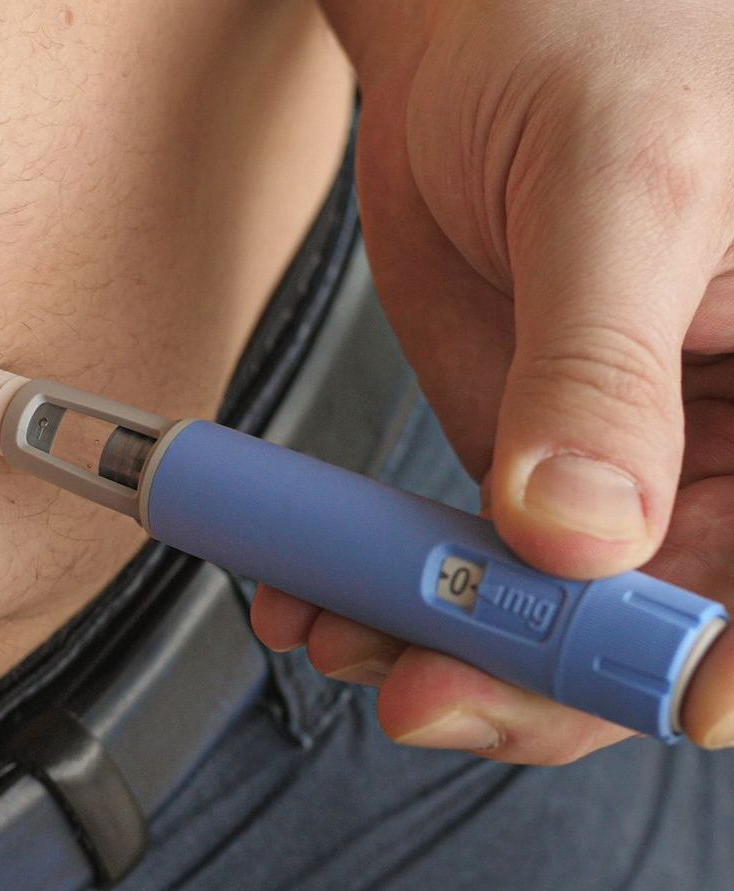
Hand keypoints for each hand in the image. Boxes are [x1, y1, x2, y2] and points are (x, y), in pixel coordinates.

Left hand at [260, 0, 733, 761]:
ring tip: (335, 629)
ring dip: (435, 646)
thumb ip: (600, 364)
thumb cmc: (594, 38)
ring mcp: (623, 478)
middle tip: (418, 687)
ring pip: (545, 622)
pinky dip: (387, 597)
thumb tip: (579, 529)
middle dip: (533, 674)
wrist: (480, 33)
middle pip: (656, 628)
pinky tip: (318, 593)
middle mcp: (730, 453)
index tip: (668, 703)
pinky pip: (468, 571)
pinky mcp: (529, 473)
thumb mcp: (618, 187)